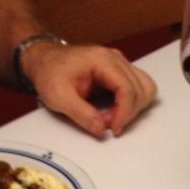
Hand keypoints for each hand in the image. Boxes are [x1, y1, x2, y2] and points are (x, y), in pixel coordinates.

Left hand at [21, 41, 156, 136]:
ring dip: (133, 108)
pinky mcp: (121, 73)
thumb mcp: (58, 96)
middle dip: (126, 112)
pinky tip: (114, 110)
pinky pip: (139, 89)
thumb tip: (101, 129)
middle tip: (106, 122)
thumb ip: (81, 114)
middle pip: (141, 90)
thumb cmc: (49, 73)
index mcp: (102, 60)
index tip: (114, 129)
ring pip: (145, 89)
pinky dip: (132, 104)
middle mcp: (116, 59)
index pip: (128, 88)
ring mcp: (120, 65)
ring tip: (111, 116)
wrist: (44, 61)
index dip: (124, 113)